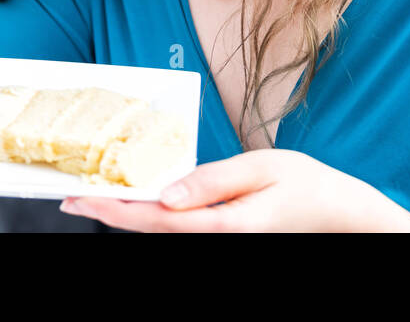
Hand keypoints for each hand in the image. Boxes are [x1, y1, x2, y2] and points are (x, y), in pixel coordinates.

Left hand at [60, 148, 409, 232]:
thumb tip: (166, 193)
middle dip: (110, 213)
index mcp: (225, 223)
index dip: (114, 211)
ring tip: (95, 193)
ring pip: (162, 230)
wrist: (339, 214)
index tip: (79, 200)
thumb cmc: (306, 185)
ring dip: (129, 213)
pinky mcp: (222, 235)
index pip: (156, 220)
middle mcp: (217, 239)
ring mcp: (219, 240)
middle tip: (71, 197)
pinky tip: (138, 197)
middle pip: (151, 229)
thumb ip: (213, 181)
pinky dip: (153, 213)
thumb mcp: (263, 168)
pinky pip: (179, 227)